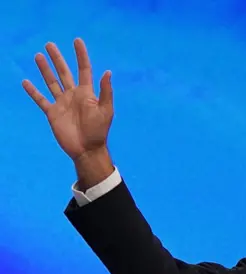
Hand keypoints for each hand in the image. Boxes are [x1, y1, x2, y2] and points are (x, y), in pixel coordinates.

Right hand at [22, 38, 113, 161]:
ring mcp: (62, 103)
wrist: (87, 149)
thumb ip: (106, 91)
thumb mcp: (106, 110)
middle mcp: (73, 95)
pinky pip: (41, 99)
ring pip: (51, 82)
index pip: (84, 69)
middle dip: (57, 58)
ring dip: (45, 69)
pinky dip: (33, 91)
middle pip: (64, 72)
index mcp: (87, 93)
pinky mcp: (52, 113)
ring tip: (38, 56)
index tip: (77, 41)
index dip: (81, 55)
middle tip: (50, 44)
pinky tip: (26, 81)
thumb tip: (108, 72)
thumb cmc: (99, 131)